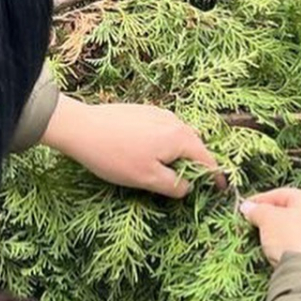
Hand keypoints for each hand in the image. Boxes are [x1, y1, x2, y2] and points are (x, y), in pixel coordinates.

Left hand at [42, 95, 218, 197]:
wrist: (80, 127)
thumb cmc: (114, 155)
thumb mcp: (148, 179)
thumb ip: (175, 185)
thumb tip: (188, 187)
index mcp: (180, 138)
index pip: (208, 160)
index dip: (215, 177)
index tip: (219, 189)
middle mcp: (175, 121)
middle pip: (195, 146)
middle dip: (197, 165)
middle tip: (192, 184)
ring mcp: (159, 113)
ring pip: (179, 137)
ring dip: (179, 154)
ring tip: (168, 171)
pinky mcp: (143, 111)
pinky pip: (164, 130)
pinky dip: (165, 144)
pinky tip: (148, 154)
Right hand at [240, 187, 300, 264]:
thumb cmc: (290, 238)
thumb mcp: (268, 219)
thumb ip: (257, 210)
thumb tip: (248, 207)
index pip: (283, 194)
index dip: (261, 199)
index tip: (245, 207)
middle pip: (290, 211)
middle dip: (269, 215)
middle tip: (252, 220)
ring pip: (295, 228)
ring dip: (277, 231)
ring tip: (261, 236)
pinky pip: (299, 244)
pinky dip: (286, 244)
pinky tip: (276, 250)